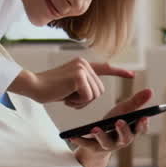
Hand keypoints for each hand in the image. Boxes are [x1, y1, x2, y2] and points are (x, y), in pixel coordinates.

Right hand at [9, 59, 134, 108]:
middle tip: (70, 98)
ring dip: (81, 102)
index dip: (119, 72)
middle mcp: (84, 63)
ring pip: (95, 95)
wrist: (34, 86)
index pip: (105, 67)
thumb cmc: (49, 90)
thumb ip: (83, 85)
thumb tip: (95, 92)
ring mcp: (82, 68)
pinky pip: (88, 97)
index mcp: (82, 64)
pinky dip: (77, 102)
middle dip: (87, 100)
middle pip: (100, 90)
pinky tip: (66, 97)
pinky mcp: (79, 76)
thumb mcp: (70, 86)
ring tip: (66, 96)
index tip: (132, 75)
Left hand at [70, 89, 153, 166]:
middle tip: (119, 121)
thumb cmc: (113, 125)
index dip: (142, 125)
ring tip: (95, 128)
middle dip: (123, 131)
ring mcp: (106, 145)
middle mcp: (120, 141)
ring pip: (106, 143)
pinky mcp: (92, 148)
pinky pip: (86, 144)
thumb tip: (150, 90)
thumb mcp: (123, 112)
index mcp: (130, 132)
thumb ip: (136, 102)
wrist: (96, 144)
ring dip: (102, 136)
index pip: (140, 130)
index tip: (143, 117)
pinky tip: (72, 135)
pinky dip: (79, 140)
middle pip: (125, 138)